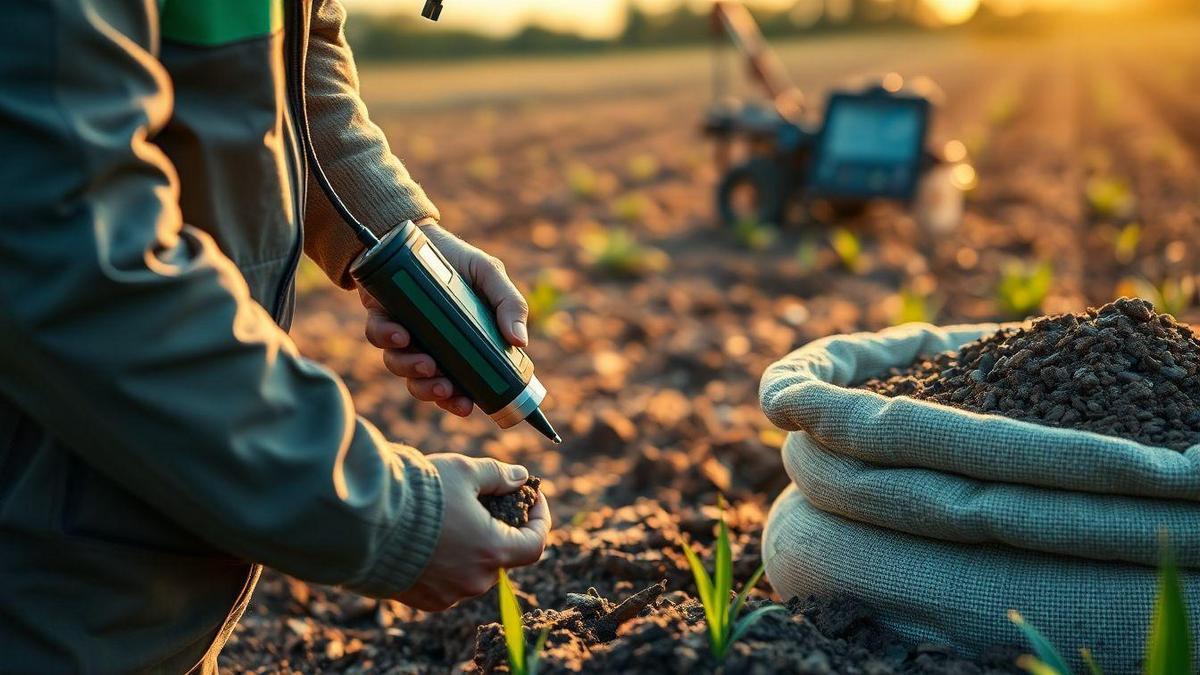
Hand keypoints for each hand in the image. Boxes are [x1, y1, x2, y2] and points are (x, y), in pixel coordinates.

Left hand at [362, 218, 529, 416]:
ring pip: (402, 367)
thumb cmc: (457, 259)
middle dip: (436, 393)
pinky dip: (388, 340)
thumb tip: (520, 342)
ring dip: (413, 373)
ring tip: (428, 365)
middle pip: (428, 384)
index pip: (461, 382)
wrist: (419, 233)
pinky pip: (379, 337)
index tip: (469, 406)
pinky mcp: (379, 316)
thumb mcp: (490, 276)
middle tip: (446, 390)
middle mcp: (428, 345)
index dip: (461, 400)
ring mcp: (404, 333)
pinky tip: (401, 335)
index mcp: (457, 345)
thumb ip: (509, 303)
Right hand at [397, 455, 550, 610]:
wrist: (364, 524)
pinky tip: (431, 538)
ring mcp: (449, 595)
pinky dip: (448, 562)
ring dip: (472, 546)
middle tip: (490, 501)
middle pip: (502, 556)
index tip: (531, 498)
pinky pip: (447, 582)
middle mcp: (475, 580)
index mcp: (493, 551)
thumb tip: (520, 478)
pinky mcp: (424, 601)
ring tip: (453, 517)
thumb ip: (498, 475)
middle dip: (501, 528)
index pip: (535, 544)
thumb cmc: (419, 494)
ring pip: (473, 569)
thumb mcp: (464, 471)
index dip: (539, 519)